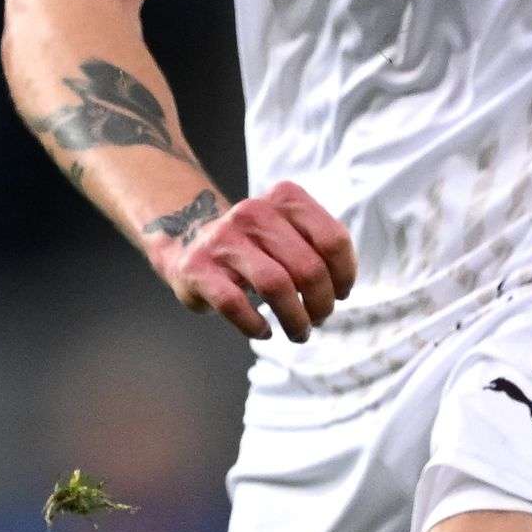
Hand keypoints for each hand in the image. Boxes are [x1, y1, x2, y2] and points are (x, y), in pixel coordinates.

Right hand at [146, 180, 355, 338]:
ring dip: (295, 319)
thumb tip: (340, 289)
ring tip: (298, 332)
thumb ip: (317, 247)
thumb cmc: (251, 244)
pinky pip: (234, 304)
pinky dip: (254, 325)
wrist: (186, 238)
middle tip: (319, 319)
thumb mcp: (286, 229)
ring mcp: (223, 240)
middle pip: (308, 268)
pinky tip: (263, 330)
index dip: (344, 275)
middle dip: (321, 304)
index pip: (333, 240)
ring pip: (275, 286)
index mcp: (283, 199)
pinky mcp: (198, 268)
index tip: (341, 294)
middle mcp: (254, 213)